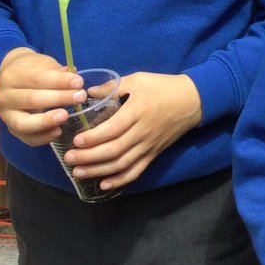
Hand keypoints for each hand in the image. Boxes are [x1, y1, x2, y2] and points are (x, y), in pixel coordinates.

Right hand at [0, 48, 87, 145]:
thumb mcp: (43, 63)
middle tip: (80, 97)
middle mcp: (5, 97)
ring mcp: (7, 116)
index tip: (79, 82)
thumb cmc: (33, 70)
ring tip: (65, 116)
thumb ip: (57, 71)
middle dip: (58, 99)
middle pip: (32, 100)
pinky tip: (58, 131)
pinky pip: (27, 138)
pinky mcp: (13, 130)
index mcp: (12, 76)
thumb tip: (74, 77)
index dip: (59, 81)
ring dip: (46, 121)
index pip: (37, 79)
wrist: (13, 79)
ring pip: (24, 123)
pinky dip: (42, 138)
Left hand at [65, 71, 202, 189]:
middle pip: (114, 150)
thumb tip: (87, 92)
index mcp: (138, 111)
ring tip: (78, 172)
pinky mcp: (154, 153)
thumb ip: (113, 86)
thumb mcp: (139, 79)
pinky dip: (120, 180)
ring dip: (99, 171)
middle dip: (89, 157)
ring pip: (122, 164)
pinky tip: (104, 184)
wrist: (194, 100)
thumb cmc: (164, 87)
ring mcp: (149, 145)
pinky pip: (137, 171)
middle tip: (69, 158)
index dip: (93, 138)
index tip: (76, 140)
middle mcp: (143, 132)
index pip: (112, 129)